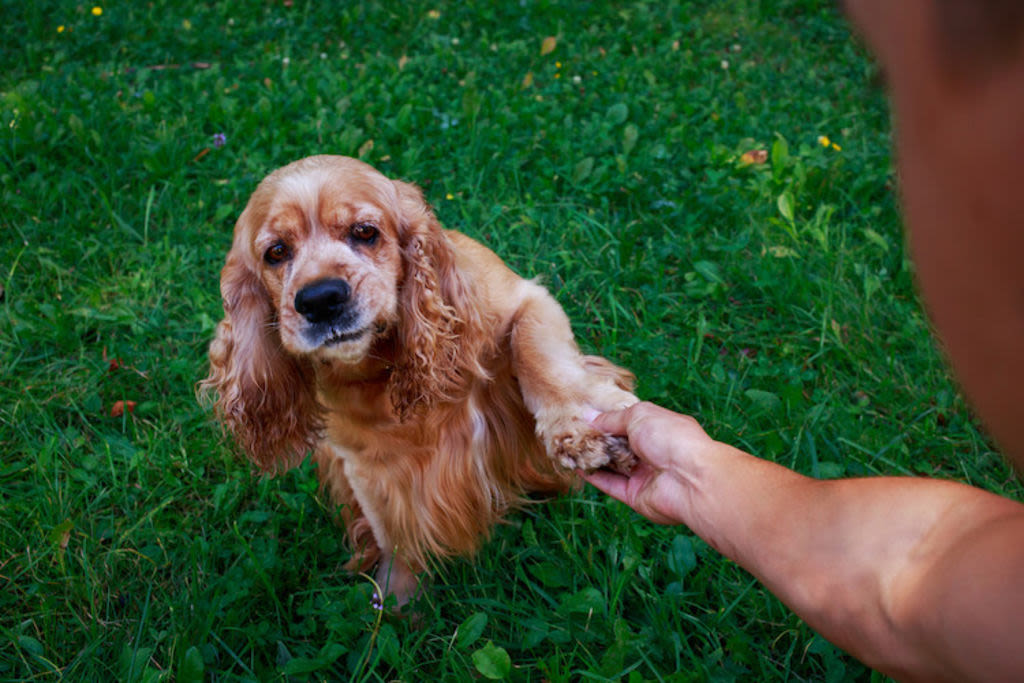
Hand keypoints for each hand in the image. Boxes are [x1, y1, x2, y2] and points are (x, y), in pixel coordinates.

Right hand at [583, 401, 719, 524]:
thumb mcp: (639, 415)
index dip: (609, 419)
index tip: (585, 414)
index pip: (630, 422)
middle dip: (599, 439)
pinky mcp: (636, 496)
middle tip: (572, 431)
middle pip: (620, 445)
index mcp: (659, 428)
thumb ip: (613, 418)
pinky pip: (611, 485)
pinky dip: (595, 476)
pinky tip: (577, 466)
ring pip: (613, 465)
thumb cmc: (672, 438)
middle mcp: (653, 451)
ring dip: (594, 457)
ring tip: (570, 447)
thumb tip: (591, 418)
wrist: (691, 479)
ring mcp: (645, 474)